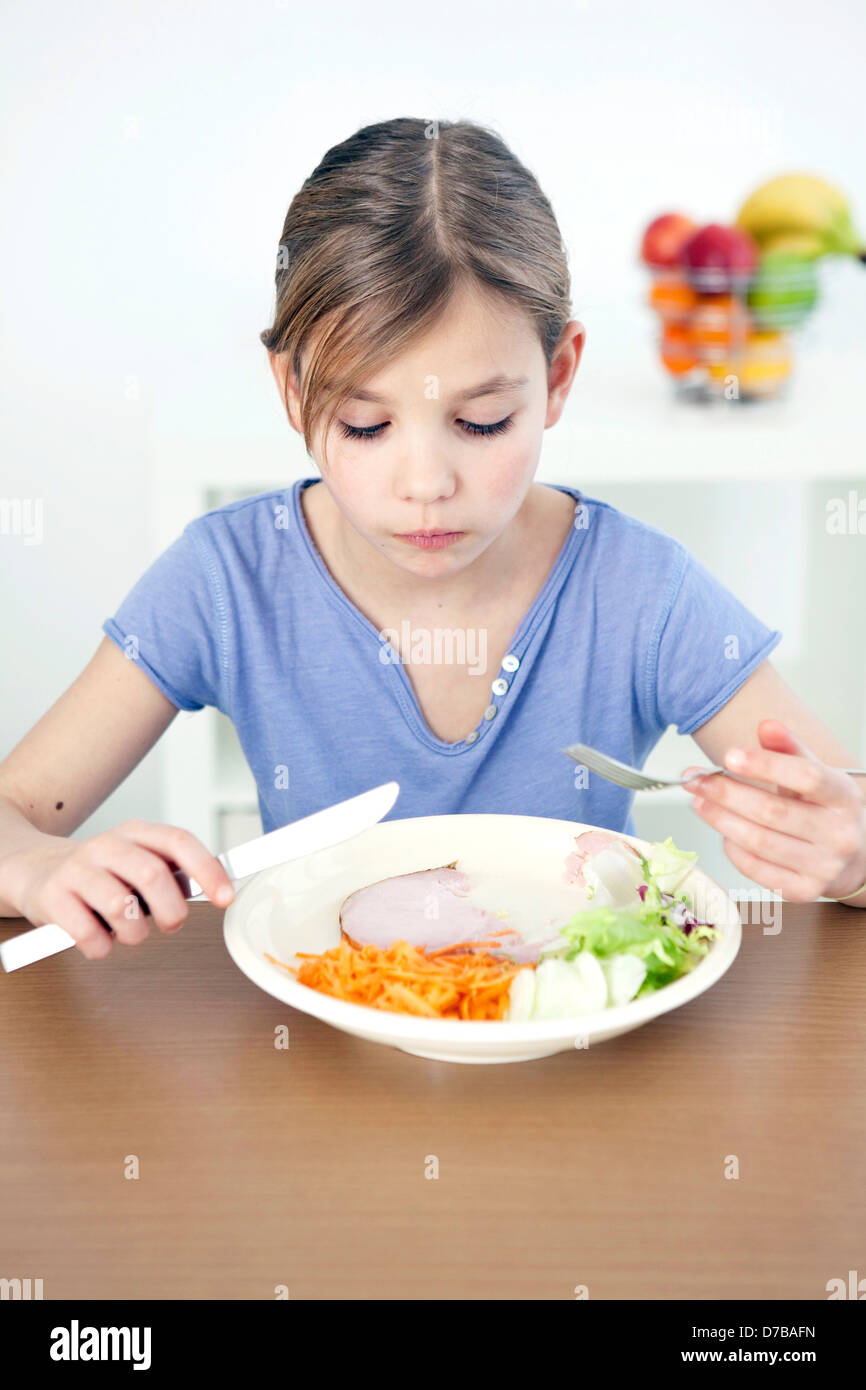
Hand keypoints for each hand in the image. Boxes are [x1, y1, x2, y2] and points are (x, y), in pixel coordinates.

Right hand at [10, 821, 235, 958]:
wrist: (37, 871)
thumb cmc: (103, 875)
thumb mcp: (139, 862)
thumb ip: (174, 872)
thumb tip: (219, 889)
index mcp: (135, 833)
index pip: (179, 841)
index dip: (207, 869)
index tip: (225, 898)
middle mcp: (106, 845)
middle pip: (152, 874)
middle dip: (172, 911)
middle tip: (170, 924)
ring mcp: (76, 869)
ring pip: (120, 907)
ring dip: (134, 933)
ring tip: (127, 930)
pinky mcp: (52, 897)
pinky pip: (88, 935)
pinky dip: (102, 946)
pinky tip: (99, 938)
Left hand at [681, 719, 865, 902]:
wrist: (852, 858)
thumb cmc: (825, 809)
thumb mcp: (816, 773)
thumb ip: (789, 749)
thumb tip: (766, 726)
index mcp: (844, 797)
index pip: (805, 777)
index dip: (764, 765)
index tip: (729, 755)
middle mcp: (839, 835)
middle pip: (772, 811)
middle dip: (726, 792)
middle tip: (695, 779)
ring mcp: (823, 867)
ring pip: (758, 841)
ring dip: (720, 819)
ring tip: (699, 801)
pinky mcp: (803, 891)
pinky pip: (755, 868)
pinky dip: (733, 848)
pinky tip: (723, 832)